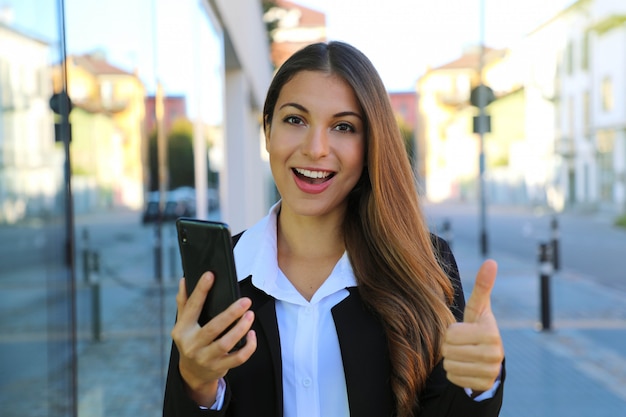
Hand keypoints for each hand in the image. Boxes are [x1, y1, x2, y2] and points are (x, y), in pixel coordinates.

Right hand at [170, 272, 256, 406]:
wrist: (192, 373)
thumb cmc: (190, 341)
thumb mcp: (183, 323)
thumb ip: (184, 302)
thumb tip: (184, 280)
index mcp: (183, 330)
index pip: (192, 307)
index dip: (201, 291)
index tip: (210, 275)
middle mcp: (192, 345)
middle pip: (213, 328)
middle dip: (231, 314)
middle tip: (246, 301)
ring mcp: (206, 358)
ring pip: (226, 343)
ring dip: (241, 329)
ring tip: (250, 315)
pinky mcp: (219, 367)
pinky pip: (238, 358)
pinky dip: (248, 347)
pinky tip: (252, 334)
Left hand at [442, 259, 503, 391]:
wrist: (487, 357)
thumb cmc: (478, 328)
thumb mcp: (478, 309)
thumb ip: (483, 286)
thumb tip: (491, 261)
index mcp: (491, 333)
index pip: (451, 334)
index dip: (451, 332)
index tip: (463, 332)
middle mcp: (495, 354)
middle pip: (449, 351)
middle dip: (450, 347)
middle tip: (462, 345)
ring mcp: (491, 371)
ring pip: (450, 365)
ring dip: (451, 360)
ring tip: (463, 355)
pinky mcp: (484, 385)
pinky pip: (454, 378)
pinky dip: (455, 373)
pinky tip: (466, 367)